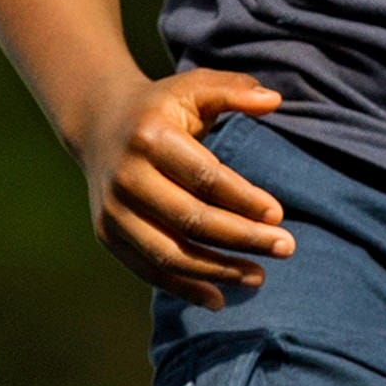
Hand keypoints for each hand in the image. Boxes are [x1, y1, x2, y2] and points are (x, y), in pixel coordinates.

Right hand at [74, 68, 294, 300]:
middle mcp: (126, 176)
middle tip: (286, 247)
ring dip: (218, 270)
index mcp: (150, 137)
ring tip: (260, 275)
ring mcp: (112, 210)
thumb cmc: (162, 107)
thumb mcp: (194, 87)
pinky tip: (220, 298)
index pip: (205, 177)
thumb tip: (275, 100)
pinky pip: (149, 270)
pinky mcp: (107, 235)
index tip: (279, 215)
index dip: (243, 199)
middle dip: (243, 238)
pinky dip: (184, 289)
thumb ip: (235, 89)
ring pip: (169, 253)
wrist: (99, 124)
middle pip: (191, 219)